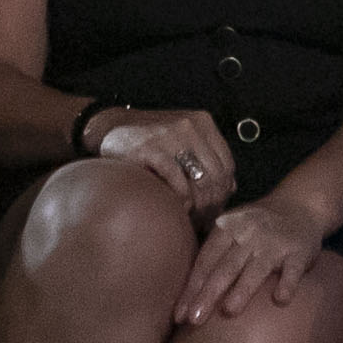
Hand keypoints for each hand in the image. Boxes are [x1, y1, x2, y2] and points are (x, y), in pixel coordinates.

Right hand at [92, 106, 236, 219]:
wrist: (111, 129)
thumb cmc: (150, 143)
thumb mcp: (182, 143)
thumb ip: (206, 160)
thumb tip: (231, 189)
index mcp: (203, 123)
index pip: (227, 165)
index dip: (223, 193)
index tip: (212, 210)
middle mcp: (190, 126)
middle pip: (217, 176)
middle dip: (211, 204)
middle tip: (200, 219)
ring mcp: (170, 135)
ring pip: (201, 181)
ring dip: (197, 206)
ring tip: (188, 216)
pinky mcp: (150, 149)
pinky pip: (177, 182)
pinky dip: (180, 200)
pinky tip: (174, 206)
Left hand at [173, 201, 323, 323]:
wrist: (300, 204)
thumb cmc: (257, 226)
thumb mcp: (232, 229)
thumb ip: (213, 253)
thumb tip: (186, 293)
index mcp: (227, 229)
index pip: (206, 261)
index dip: (192, 288)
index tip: (179, 315)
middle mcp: (249, 235)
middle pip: (226, 267)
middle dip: (208, 294)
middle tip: (194, 320)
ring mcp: (275, 243)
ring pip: (257, 269)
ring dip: (242, 290)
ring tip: (229, 311)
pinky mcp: (299, 252)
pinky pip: (293, 269)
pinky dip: (287, 283)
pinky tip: (280, 300)